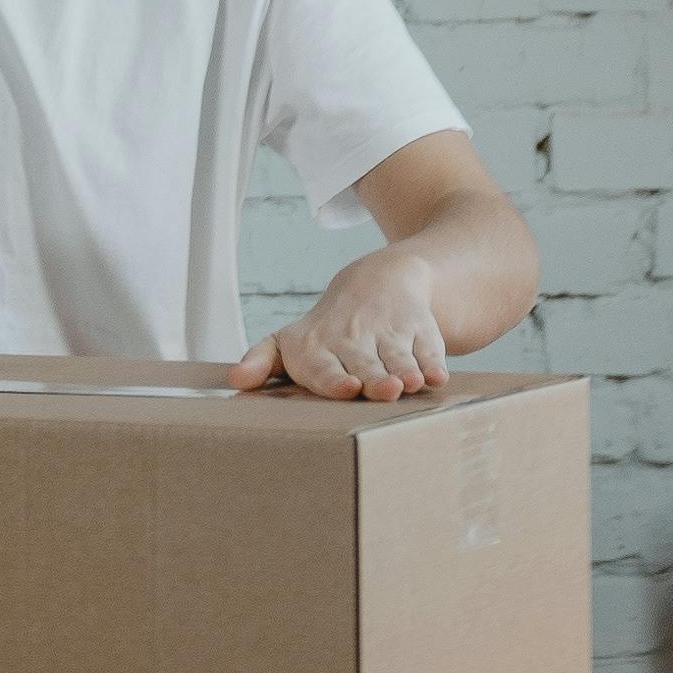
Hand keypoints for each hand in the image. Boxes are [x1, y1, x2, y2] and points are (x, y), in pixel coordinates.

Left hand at [232, 251, 457, 399]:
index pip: (323, 368)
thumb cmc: (325, 329)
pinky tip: (437, 376)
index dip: (334, 380)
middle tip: (384, 392)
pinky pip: (428, 347)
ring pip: (397, 358)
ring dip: (405, 371)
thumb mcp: (288, 340)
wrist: (378, 281)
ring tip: (411, 384)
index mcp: (317, 347)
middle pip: (365, 366)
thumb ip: (262, 361)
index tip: (346, 388)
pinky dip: (434, 360)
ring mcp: (389, 333)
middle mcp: (353, 339)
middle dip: (375, 379)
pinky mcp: (419, 328)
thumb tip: (235, 379)